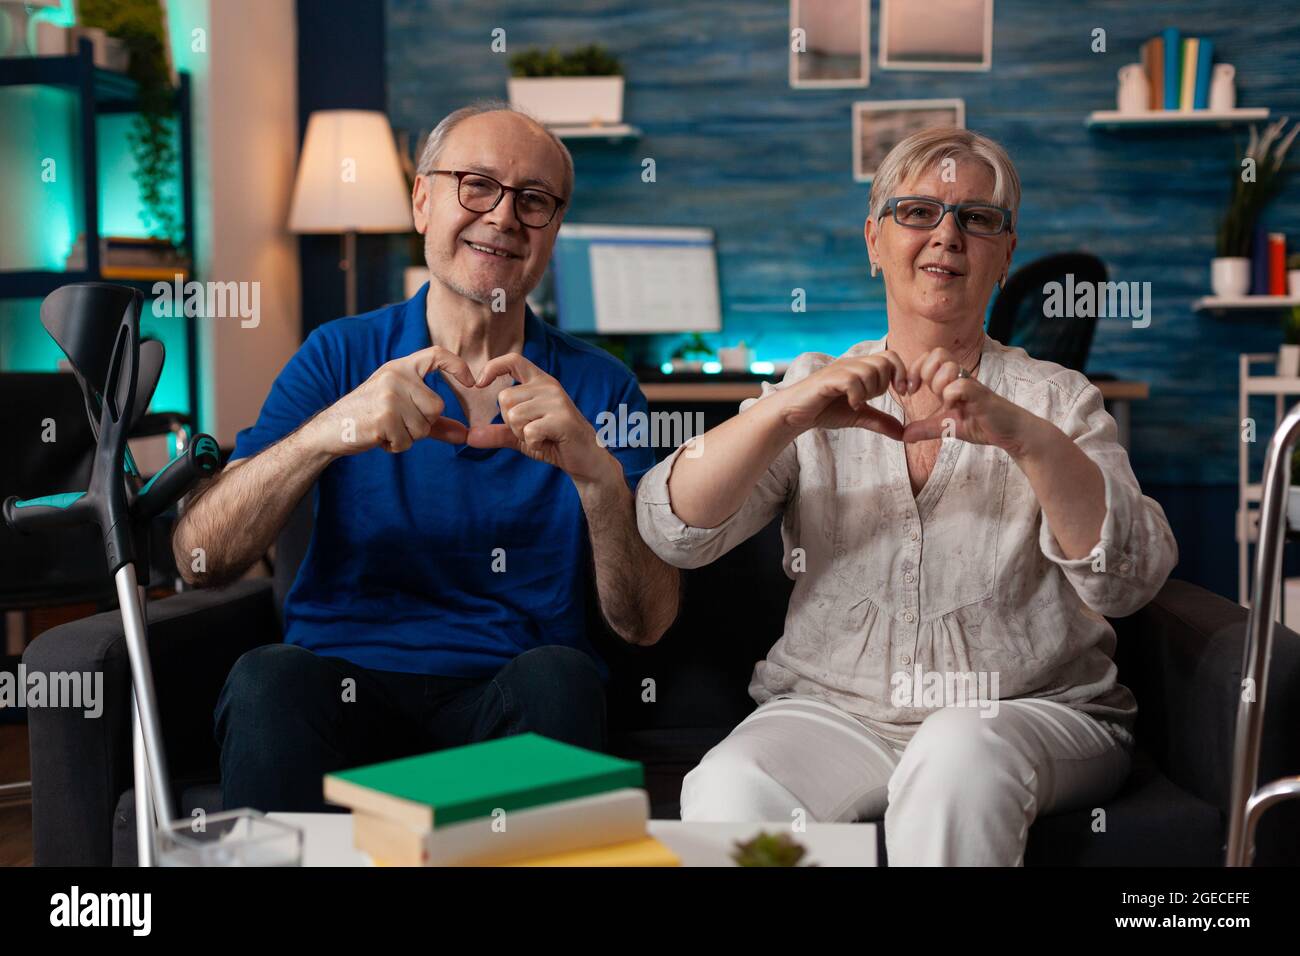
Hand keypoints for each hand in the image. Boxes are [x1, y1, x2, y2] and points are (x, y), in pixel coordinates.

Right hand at [307, 346, 472, 456]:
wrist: (331, 429)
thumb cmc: (369, 417)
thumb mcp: (402, 410)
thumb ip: (436, 422)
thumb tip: (466, 435)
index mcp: (401, 368)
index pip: (436, 354)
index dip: (458, 365)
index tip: (472, 382)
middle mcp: (396, 376)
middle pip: (437, 407)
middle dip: (423, 425)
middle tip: (397, 423)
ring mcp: (389, 395)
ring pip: (424, 427)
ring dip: (407, 437)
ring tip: (386, 428)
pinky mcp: (384, 417)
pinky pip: (407, 441)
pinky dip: (396, 446)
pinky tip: (379, 437)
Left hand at [468, 352, 613, 482]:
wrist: (586, 460)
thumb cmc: (554, 443)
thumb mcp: (521, 436)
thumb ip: (497, 433)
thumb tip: (469, 437)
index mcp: (540, 382)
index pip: (514, 360)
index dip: (493, 367)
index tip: (479, 383)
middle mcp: (549, 386)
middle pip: (505, 398)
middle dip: (510, 422)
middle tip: (532, 430)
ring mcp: (557, 401)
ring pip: (514, 415)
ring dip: (522, 434)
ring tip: (542, 436)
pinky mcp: (562, 419)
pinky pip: (529, 431)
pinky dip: (534, 443)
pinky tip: (548, 443)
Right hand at [772, 351, 909, 438]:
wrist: (795, 415)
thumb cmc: (824, 411)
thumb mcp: (859, 416)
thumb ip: (880, 421)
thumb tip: (903, 434)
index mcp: (860, 367)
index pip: (891, 356)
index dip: (902, 373)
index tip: (903, 393)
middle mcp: (851, 363)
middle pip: (884, 362)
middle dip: (884, 385)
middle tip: (870, 400)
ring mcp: (839, 369)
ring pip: (870, 371)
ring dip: (869, 391)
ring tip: (856, 403)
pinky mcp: (828, 379)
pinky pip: (852, 381)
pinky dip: (856, 395)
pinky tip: (851, 405)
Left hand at [901, 347, 1039, 455]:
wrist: (1011, 432)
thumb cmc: (982, 424)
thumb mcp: (947, 427)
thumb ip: (926, 428)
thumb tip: (904, 435)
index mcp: (951, 380)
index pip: (928, 357)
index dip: (915, 369)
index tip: (910, 390)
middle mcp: (961, 377)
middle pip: (937, 353)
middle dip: (924, 372)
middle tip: (924, 393)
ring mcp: (972, 384)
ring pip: (948, 366)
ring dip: (939, 384)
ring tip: (944, 402)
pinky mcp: (981, 396)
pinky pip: (961, 385)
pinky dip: (952, 396)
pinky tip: (954, 408)